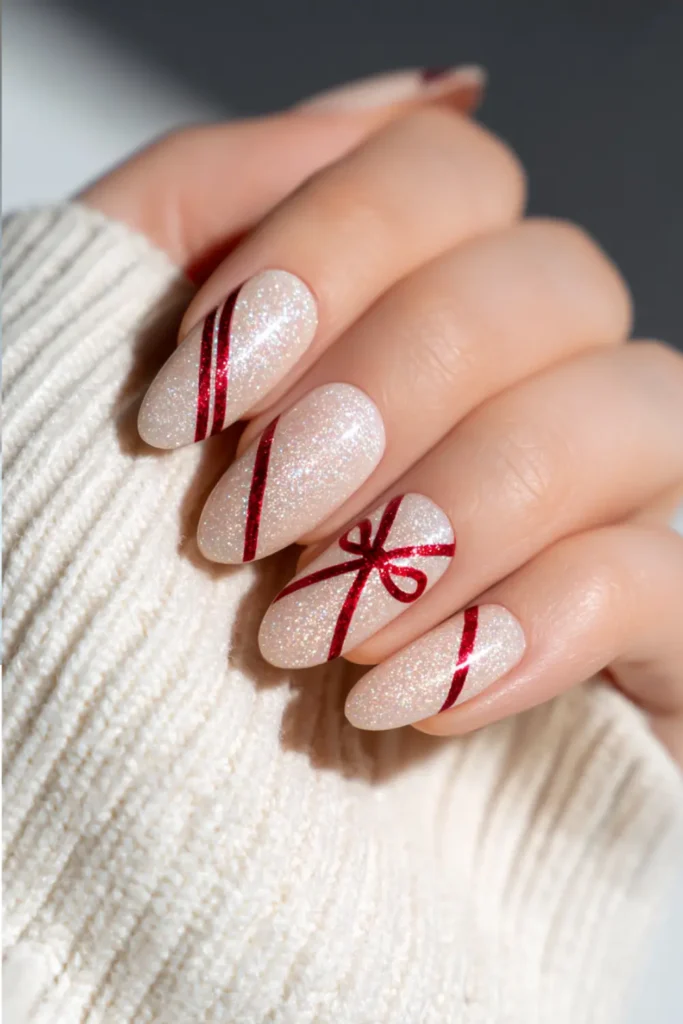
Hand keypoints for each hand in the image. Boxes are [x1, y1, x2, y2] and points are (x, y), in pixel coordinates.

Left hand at [82, 68, 682, 760]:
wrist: (89, 823)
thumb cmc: (69, 592)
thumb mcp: (93, 358)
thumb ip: (220, 193)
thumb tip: (432, 95)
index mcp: (389, 313)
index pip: (450, 178)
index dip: (338, 252)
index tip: (198, 399)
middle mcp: (507, 392)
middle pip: (556, 280)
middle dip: (400, 388)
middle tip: (254, 520)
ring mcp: (587, 516)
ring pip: (642, 411)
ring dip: (468, 506)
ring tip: (309, 625)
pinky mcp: (640, 647)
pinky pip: (674, 581)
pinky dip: (537, 625)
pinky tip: (404, 700)